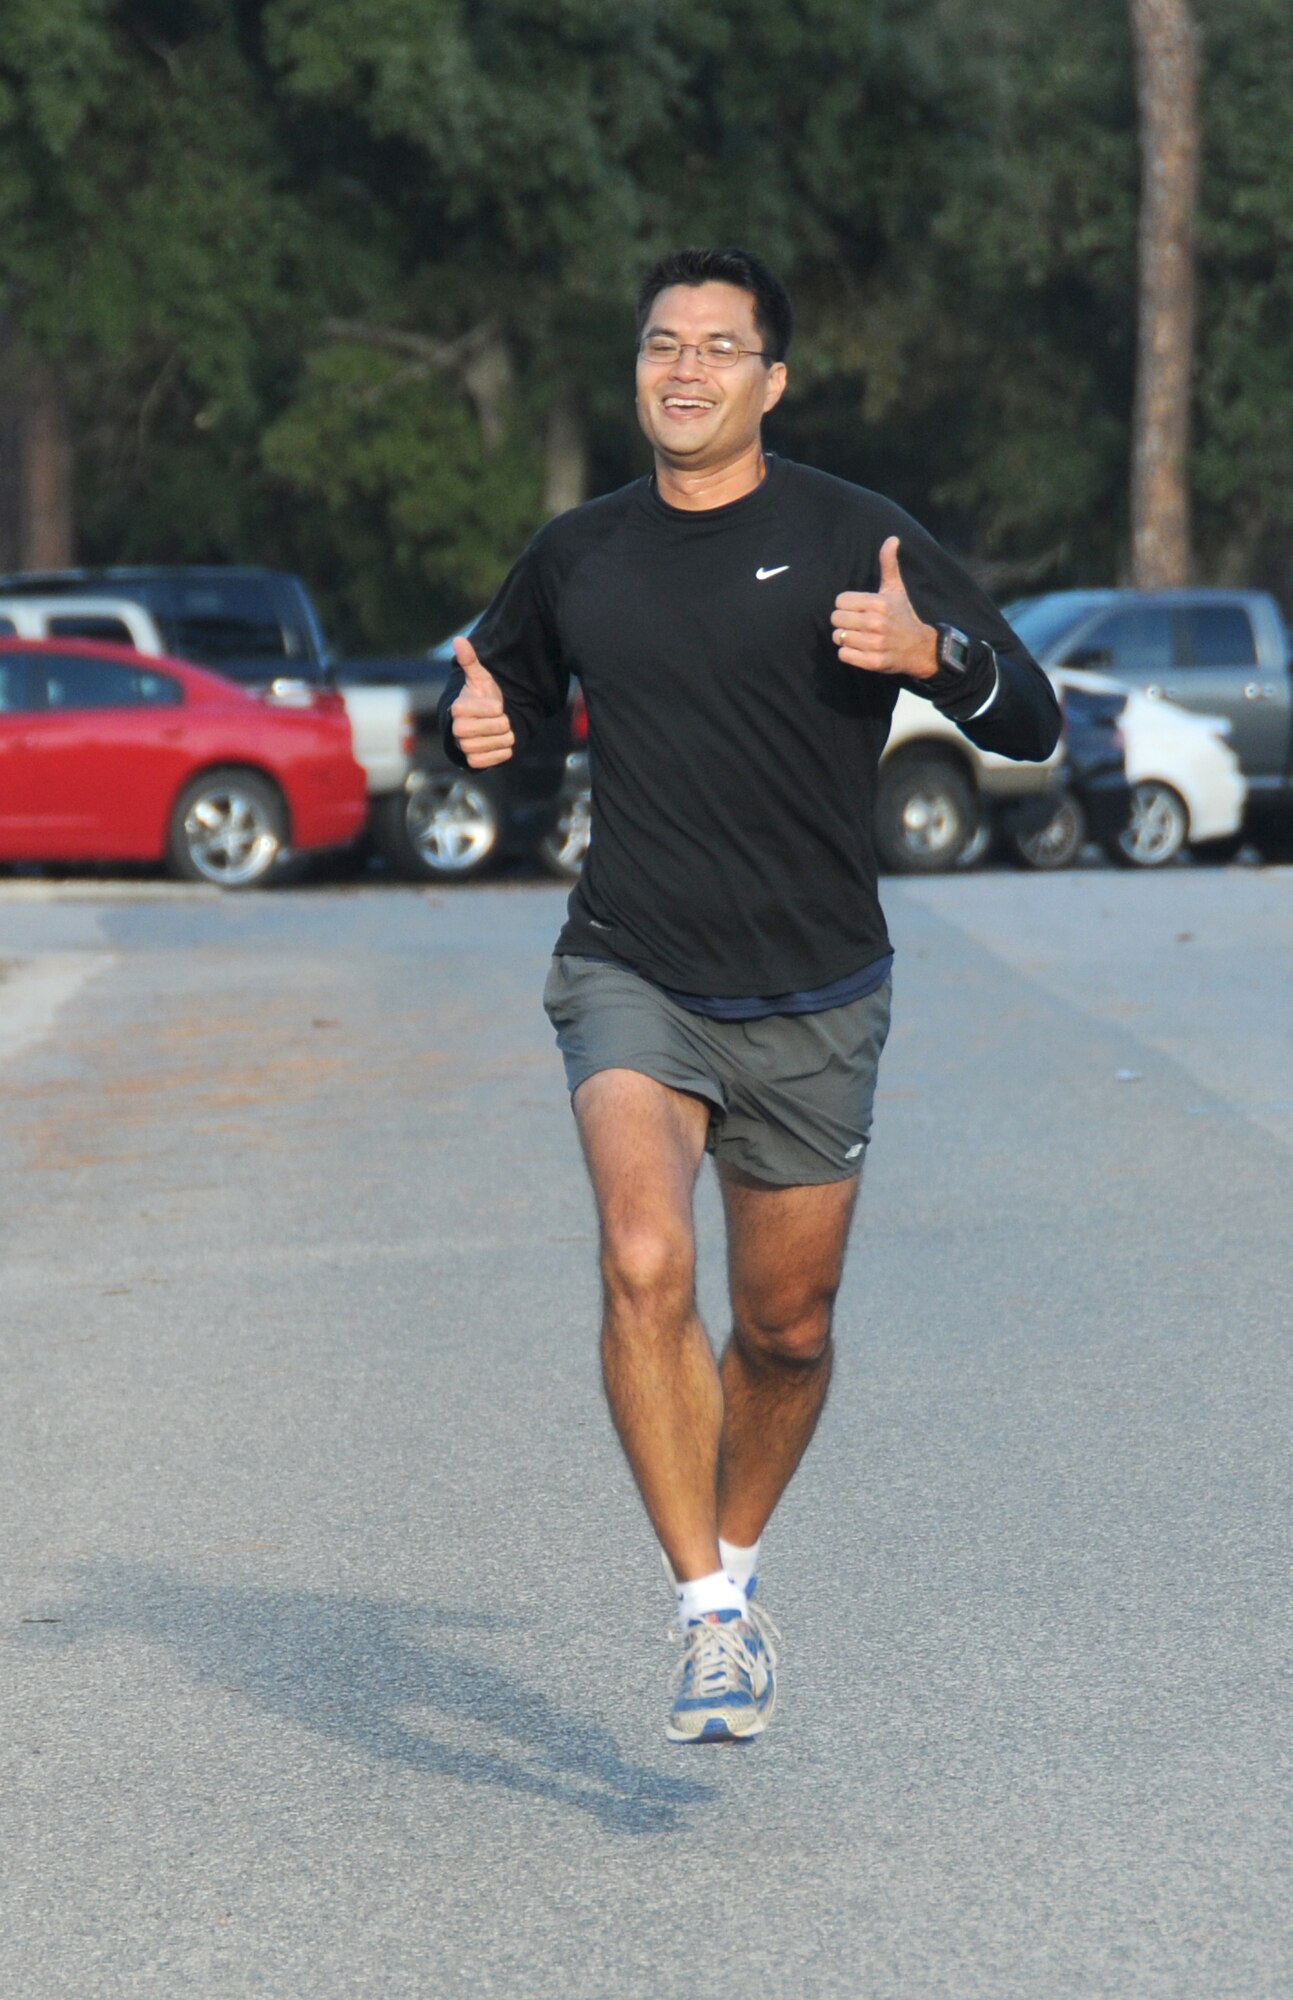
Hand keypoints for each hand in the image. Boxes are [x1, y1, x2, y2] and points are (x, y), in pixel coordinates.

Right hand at [449, 635, 514, 766]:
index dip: (497, 707)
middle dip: (504, 722)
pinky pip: (496, 759)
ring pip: (499, 743)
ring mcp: (464, 747)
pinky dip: (503, 751)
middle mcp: (457, 729)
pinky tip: (498, 743)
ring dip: (506, 736)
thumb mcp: (479, 679)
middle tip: (499, 719)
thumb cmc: (482, 698)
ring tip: (498, 730)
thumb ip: (470, 661)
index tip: (495, 705)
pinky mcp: (473, 762)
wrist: (481, 724)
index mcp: (458, 708)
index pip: (492, 709)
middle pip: (497, 727)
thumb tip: (459, 639)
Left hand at [831, 536, 937, 679]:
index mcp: (879, 603)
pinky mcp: (873, 662)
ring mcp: (875, 644)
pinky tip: (860, 649)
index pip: (841, 601)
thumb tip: (892, 538)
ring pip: (838, 637)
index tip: (858, 609)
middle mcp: (876, 623)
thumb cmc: (903, 615)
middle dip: (843, 621)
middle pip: (836, 619)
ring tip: (859, 636)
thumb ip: (889, 564)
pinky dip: (848, 653)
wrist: (920, 648)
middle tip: (856, 623)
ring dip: (845, 637)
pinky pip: (844, 654)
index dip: (847, 605)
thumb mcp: (896, 589)